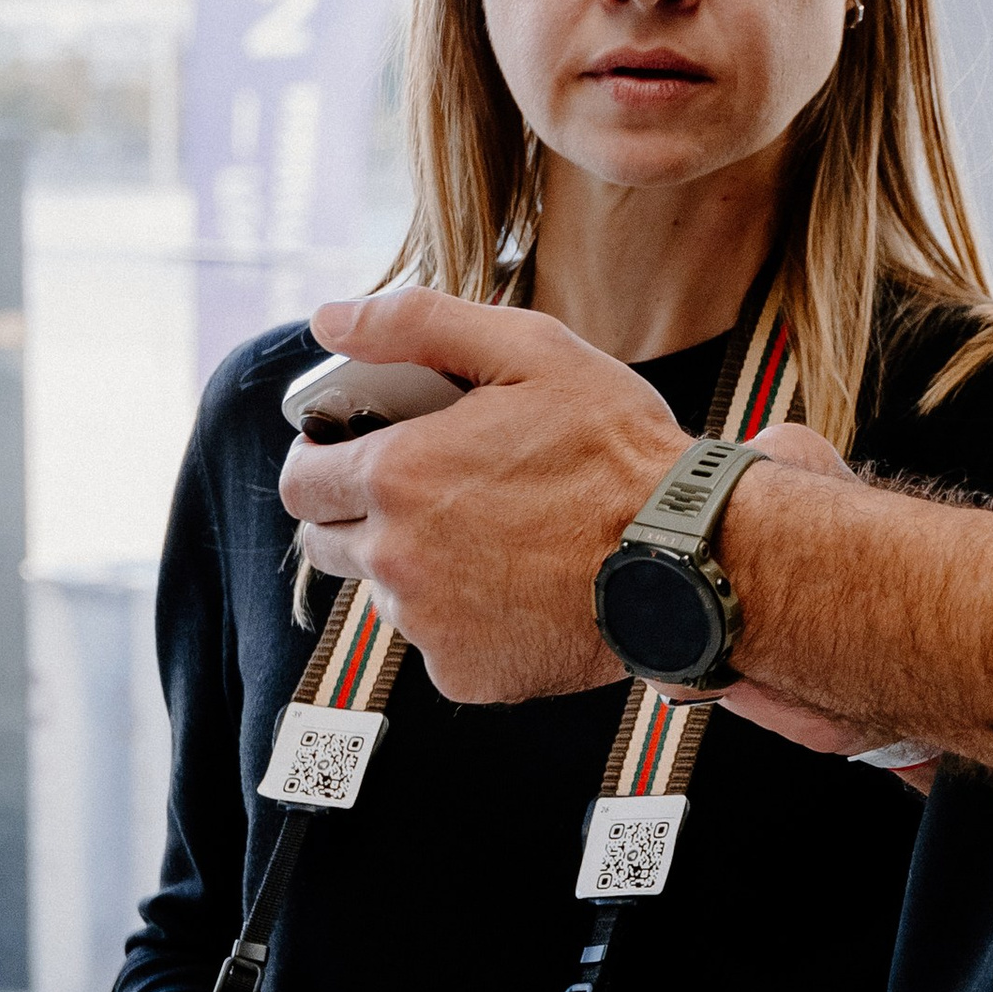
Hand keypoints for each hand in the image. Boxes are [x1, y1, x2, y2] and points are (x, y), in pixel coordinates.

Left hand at [279, 293, 684, 702]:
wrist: (690, 556)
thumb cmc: (618, 449)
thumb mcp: (531, 351)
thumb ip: (418, 324)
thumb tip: (329, 318)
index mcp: (397, 474)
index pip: (301, 479)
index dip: (323, 461)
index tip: (360, 453)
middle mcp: (396, 556)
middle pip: (325, 543)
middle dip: (360, 514)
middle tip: (434, 494)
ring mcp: (428, 623)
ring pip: (386, 594)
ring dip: (417, 568)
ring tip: (495, 539)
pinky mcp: (464, 673)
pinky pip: (438, 643)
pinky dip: (466, 620)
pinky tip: (522, 587)